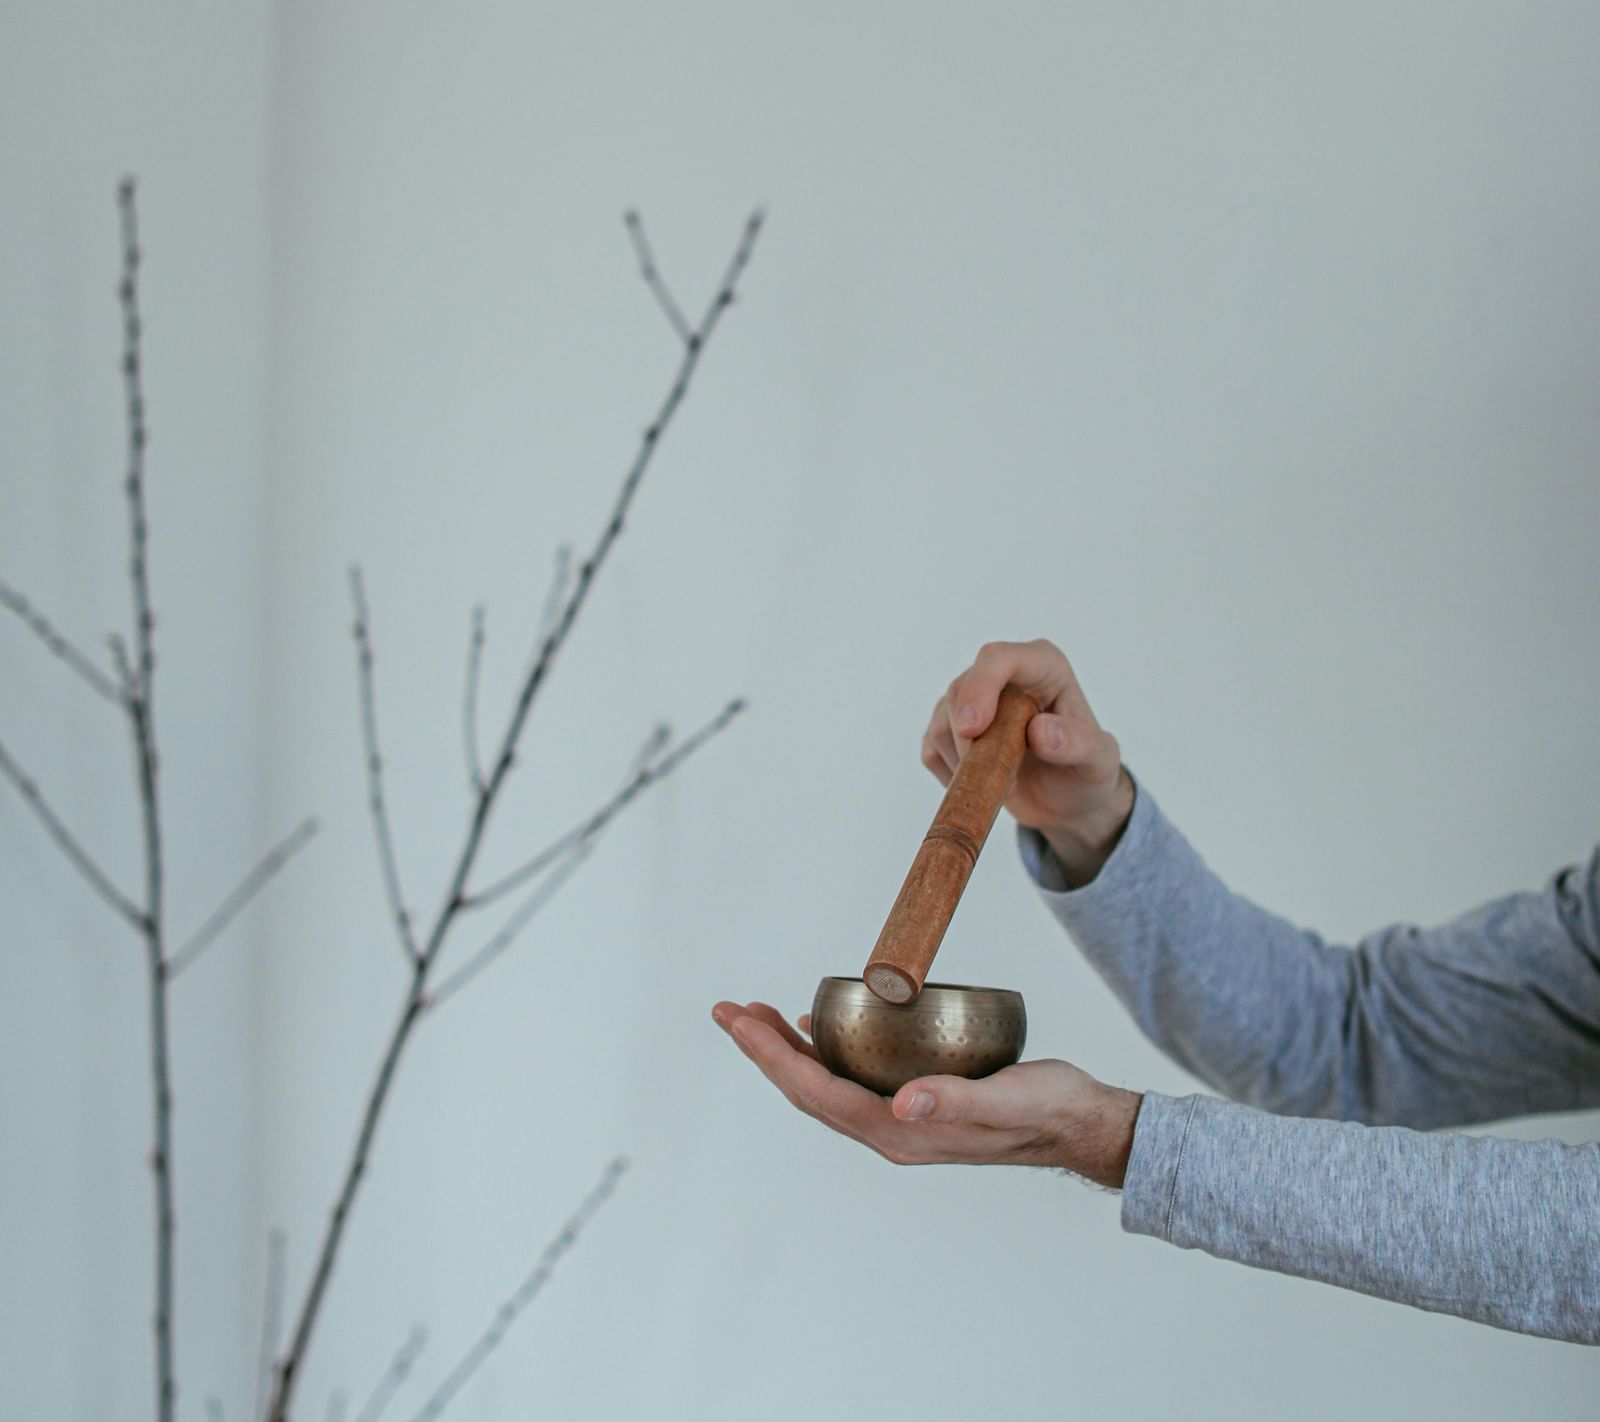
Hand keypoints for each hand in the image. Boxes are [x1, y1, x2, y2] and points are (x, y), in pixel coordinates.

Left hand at [711, 1000, 1140, 1187]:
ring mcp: (901, 1118)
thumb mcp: (1003, 1100)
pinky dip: (827, 1051)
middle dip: (765, 1051)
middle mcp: (890, 1130)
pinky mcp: (915, 1101)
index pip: (817, 1093)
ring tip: (758, 1017)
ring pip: (826, 1084)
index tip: (741, 1022)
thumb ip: (953, 1102)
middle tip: (730, 1011)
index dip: (773, 1057)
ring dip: (788, 1052)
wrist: (1077, 1124)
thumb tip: (902, 1104)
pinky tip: (817, 1027)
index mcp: (899, 1134)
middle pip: (809, 1090)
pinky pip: (854, 1078)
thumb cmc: (1045, 1109)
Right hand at [923, 639, 1132, 884]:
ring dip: (967, 764)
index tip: (973, 729)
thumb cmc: (1087, 773)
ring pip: (942, 722)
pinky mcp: (950, 730)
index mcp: (1042, 666)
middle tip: (1006, 782)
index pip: (997, 658)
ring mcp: (972, 702)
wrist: (1067, 803)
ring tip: (1008, 784)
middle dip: (972, 741)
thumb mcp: (1099, 761)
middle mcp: (1003, 676)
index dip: (980, 688)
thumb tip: (1040, 731)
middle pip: (961, 691)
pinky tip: (984, 785)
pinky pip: (932, 749)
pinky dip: (952, 775)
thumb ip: (1078, 743)